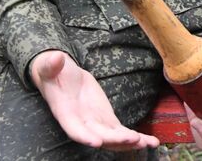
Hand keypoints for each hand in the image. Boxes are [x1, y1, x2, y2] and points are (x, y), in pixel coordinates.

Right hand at [29, 49, 159, 151]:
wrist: (62, 76)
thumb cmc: (53, 72)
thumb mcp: (50, 66)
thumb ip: (51, 65)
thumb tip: (56, 58)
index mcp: (66, 113)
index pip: (74, 128)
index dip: (84, 136)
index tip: (96, 142)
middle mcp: (81, 122)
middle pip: (99, 135)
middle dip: (115, 139)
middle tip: (133, 138)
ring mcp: (95, 122)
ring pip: (113, 138)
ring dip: (129, 142)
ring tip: (148, 143)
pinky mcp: (107, 119)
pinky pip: (121, 131)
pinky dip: (136, 138)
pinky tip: (151, 142)